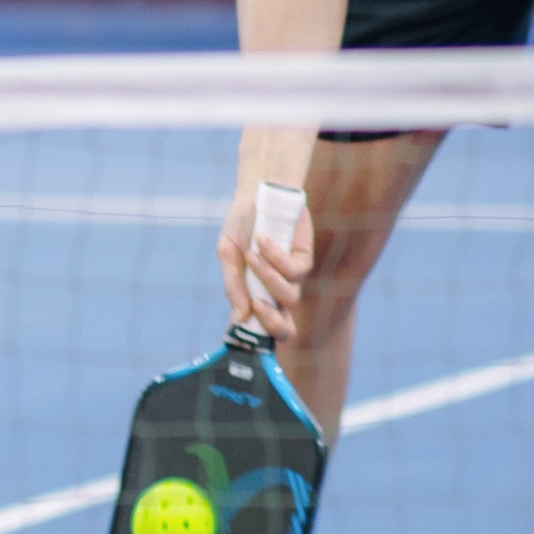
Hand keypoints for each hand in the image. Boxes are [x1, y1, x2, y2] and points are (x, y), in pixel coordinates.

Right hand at [218, 185, 313, 339]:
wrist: (259, 192)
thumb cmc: (242, 224)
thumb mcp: (228, 254)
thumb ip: (234, 285)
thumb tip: (240, 317)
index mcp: (253, 296)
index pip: (259, 331)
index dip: (253, 342)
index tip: (236, 336)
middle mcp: (274, 293)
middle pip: (286, 330)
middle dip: (274, 325)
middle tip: (259, 308)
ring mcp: (291, 278)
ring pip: (289, 298)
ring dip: (268, 277)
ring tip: (252, 256)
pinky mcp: (305, 260)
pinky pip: (295, 272)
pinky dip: (276, 257)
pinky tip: (263, 239)